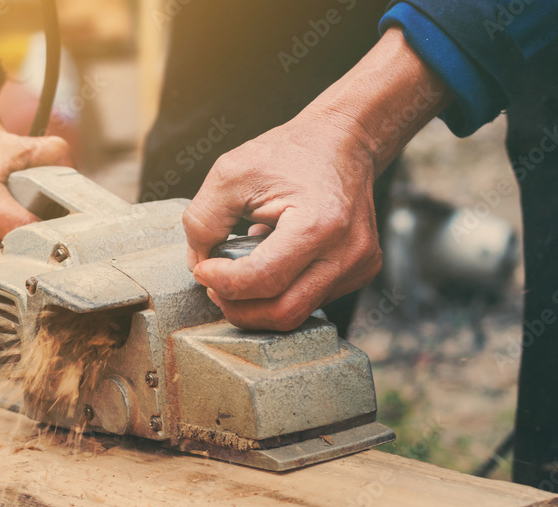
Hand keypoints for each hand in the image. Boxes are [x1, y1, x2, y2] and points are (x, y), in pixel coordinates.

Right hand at [0, 80, 73, 278]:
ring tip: (29, 269)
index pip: (19, 232)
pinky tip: (5, 272)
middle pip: (2, 264)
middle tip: (52, 267)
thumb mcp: (34, 148)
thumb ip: (62, 163)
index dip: (46, 245)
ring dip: (9, 280)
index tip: (66, 252)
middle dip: (29, 268)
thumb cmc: (0, 156)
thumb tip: (88, 194)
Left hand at [184, 117, 380, 330]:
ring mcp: (358, 266)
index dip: (222, 282)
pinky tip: (272, 263)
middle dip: (239, 309)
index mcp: (318, 224)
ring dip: (259, 303)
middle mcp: (347, 252)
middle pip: (283, 313)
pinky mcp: (359, 272)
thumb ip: (202, 220)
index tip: (202, 269)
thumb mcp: (230, 173)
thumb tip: (198, 265)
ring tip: (241, 271)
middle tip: (214, 286)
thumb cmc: (289, 152)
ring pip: (296, 314)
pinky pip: (311, 302)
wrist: (344, 140)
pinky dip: (282, 292)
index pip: (262, 279)